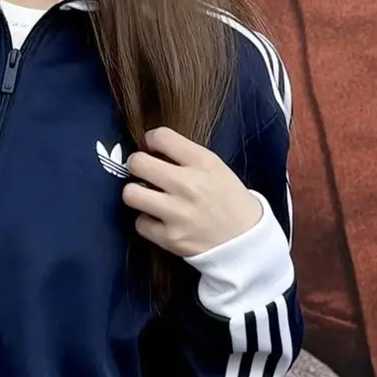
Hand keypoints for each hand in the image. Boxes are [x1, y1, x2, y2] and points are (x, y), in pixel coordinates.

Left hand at [122, 128, 261, 260]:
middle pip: (138, 163)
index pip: (161, 136)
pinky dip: (147, 221)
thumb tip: (151, 150)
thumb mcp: (216, 167)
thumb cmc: (228, 199)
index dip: (151, 140)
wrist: (246, 240)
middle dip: (137, 165)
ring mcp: (178, 213)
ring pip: (131, 194)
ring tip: (147, 196)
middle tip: (143, 172)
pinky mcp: (170, 238)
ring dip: (136, 193)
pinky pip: (140, 223)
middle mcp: (189, 185)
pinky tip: (159, 220)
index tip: (153, 148)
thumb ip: (185, 156)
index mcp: (203, 162)